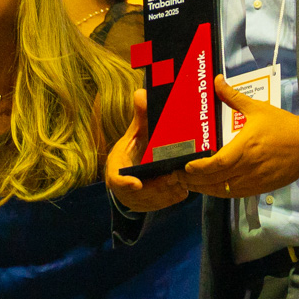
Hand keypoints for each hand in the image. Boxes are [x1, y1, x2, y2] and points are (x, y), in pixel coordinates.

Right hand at [105, 89, 189, 212]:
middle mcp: (123, 187)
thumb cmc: (136, 145)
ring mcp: (135, 199)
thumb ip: (141, 115)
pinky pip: (161, 204)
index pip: (115, 179)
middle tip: (174, 176)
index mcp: (116, 167)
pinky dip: (172, 197)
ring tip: (182, 180)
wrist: (134, 164)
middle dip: (157, 186)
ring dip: (167, 192)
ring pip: (153, 201)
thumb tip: (141, 93)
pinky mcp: (147, 206)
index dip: (124, 183)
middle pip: (140, 193)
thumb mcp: (137, 130)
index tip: (137, 183)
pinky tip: (183, 187)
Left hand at [177, 76, 298, 197]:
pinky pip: (235, 195)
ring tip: (191, 184)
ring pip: (223, 191)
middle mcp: (247, 168)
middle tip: (179, 177)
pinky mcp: (260, 188)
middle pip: (216, 181)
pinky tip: (212, 188)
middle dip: (195, 181)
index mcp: (245, 147)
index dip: (199, 168)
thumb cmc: (282, 126)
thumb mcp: (258, 108)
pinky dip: (220, 193)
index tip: (186, 166)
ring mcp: (254, 181)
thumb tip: (216, 80)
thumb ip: (234, 97)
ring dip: (205, 190)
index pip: (217, 164)